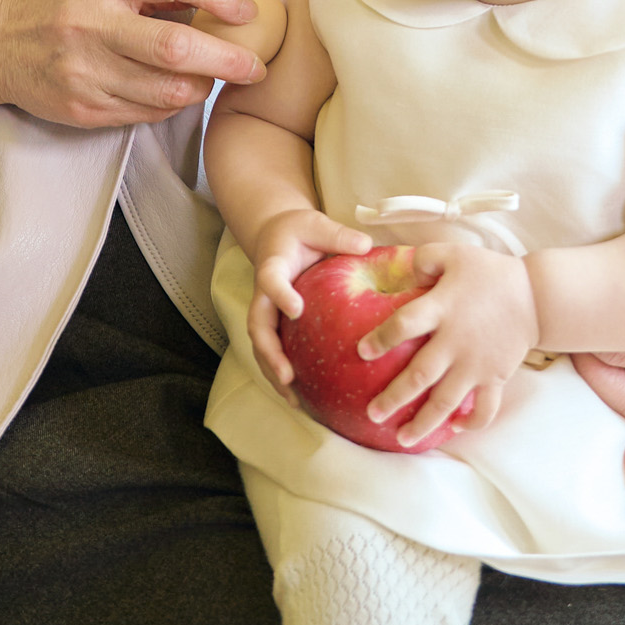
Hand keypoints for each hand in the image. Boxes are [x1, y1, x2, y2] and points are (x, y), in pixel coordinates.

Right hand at [0, 0, 267, 128]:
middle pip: (176, 47)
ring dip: (202, 86)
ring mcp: (85, 72)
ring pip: (166, 90)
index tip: (247, 10)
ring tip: (214, 77)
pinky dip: (172, 104)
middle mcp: (92, 25)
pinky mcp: (81, 109)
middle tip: (256, 67)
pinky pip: (145, 113)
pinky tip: (177, 92)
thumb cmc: (56, 1)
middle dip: (227, 60)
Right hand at [247, 208, 374, 389]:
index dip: (280, 294)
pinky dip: (282, 377)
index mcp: (273, 265)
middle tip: (288, 375)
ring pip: (262, 347)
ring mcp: (267, 313)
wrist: (276, 236)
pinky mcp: (275, 327)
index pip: (270, 280)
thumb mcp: (316, 224)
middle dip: (270, 353)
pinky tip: (301, 400)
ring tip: (293, 399)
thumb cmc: (300, 232)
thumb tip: (366, 246)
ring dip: (274, 373)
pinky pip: (274, 353)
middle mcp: (264, 294)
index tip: (297, 309)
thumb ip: (337, 235)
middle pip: (258, 326)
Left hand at [361, 233, 538, 447]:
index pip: (405, 324)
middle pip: (420, 375)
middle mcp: (456, 341)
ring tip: (401, 439)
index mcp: (443, 308)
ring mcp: (476, 364)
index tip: (362, 352)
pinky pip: (484, 409)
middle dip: (394, 397)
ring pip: (446, 401)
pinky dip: (471, 422)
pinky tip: (453, 428)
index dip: (382, 338)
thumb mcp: (454, 254)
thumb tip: (402, 272)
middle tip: (372, 414)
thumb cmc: (489, 273)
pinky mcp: (495, 377)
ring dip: (422, 422)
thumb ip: (424, 260)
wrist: (536, 296)